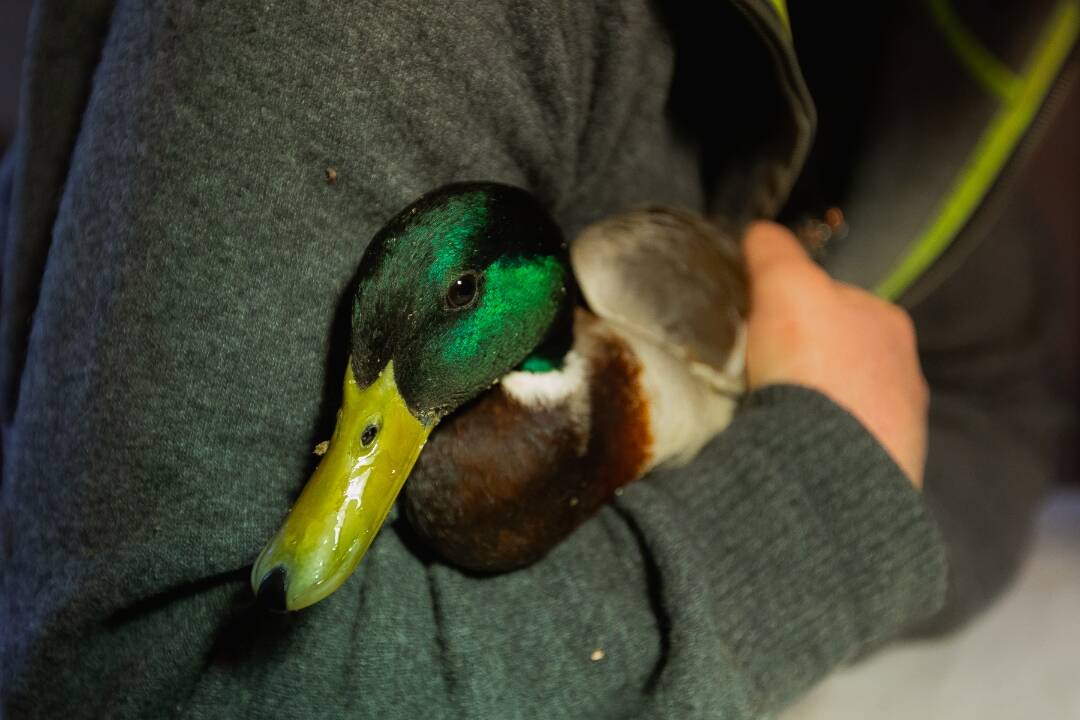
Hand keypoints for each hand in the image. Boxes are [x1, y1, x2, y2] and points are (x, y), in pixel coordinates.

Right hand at [742, 222, 928, 487]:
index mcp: (887, 322)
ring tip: (772, 417)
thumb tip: (761, 232)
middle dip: (810, 362)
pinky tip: (791, 449)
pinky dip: (819, 445)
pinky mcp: (883, 472)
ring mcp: (899, 427)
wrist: (831, 461)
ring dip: (816, 408)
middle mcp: (904, 372)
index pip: (838, 301)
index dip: (797, 307)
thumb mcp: (786, 286)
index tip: (764, 324)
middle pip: (843, 355)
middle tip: (764, 373)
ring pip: (846, 405)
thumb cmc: (814, 363)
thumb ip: (775, 253)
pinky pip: (843, 448)